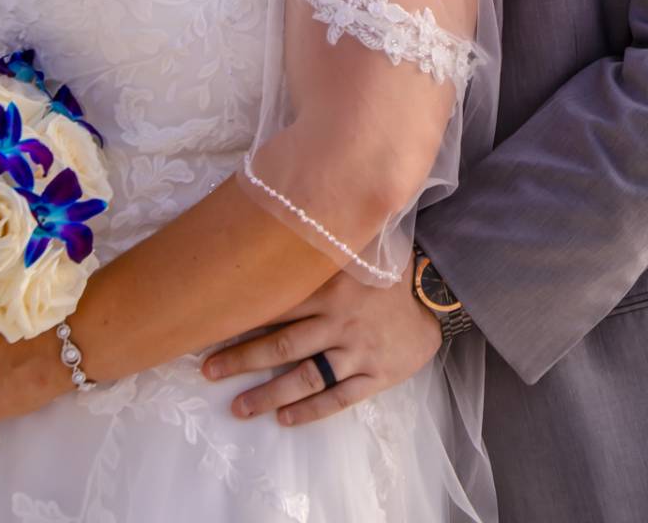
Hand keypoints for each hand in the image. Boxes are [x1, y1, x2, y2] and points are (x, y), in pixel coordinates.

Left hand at [202, 269, 441, 426]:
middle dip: (242, 359)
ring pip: (306, 377)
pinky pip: (339, 398)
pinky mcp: (377, 375)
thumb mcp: (355, 250)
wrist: (438, 292)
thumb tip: (275, 228)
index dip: (242, 320)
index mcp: (331, 287)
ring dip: (268, 394)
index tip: (209, 330)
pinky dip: (310, 411)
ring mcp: (358, 351)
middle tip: (209, 372)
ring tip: (239, 408)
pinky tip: (285, 419)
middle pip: (282, 345)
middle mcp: (340, 320)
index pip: (277, 307)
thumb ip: (319, 250)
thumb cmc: (389, 269)